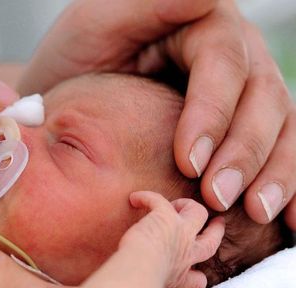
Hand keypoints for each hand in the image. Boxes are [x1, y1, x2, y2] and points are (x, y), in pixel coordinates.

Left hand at [18, 0, 295, 228]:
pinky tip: (287, 219)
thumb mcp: (99, 22)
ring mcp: (241, 92)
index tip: (188, 162)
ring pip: (279, 127)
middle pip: (261, 98)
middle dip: (244, 152)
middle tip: (218, 198)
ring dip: (273, 174)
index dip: (213, 113)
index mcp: (203, 24)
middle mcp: (233, 54)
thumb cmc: (73, 58)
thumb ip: (152, 4)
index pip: (224, 64)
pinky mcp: (238, 127)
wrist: (62, 97)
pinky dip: (285, 184)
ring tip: (255, 213)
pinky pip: (274, 151)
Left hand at [121, 191, 224, 287]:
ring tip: (177, 204)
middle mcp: (185, 258)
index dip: (197, 277)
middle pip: (211, 244)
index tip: (192, 274)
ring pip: (199, 214)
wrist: (136, 275)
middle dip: (215, 233)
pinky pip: (161, 201)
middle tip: (217, 223)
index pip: (198, 283)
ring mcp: (180, 236)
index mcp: (179, 278)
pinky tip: (134, 199)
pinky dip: (147, 197)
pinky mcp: (167, 219)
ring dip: (190, 207)